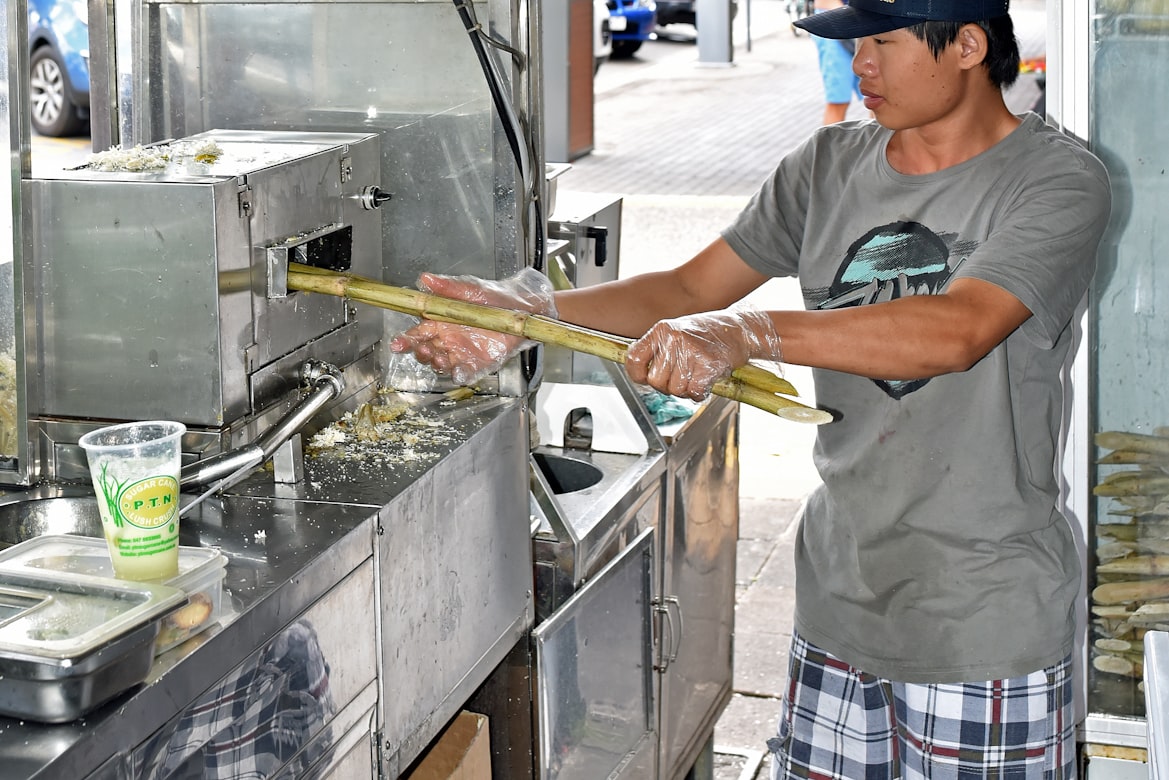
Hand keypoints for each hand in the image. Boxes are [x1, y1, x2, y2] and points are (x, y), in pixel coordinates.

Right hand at [389, 268, 556, 384]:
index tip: (398, 344)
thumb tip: (425, 278)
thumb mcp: (469, 289)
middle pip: (426, 352)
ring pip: (442, 364)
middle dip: (421, 353)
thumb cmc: (491, 297)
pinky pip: (465, 373)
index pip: (417, 333)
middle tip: (425, 350)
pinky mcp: (478, 363)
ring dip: (438, 365)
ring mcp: (462, 353)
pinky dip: (460, 375)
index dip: (406, 340)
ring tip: (441, 360)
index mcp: (440, 322)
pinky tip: (459, 372)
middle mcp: (448, 339)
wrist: (519, 309)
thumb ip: (447, 287)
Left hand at [625, 303, 781, 399]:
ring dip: (685, 390)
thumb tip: (641, 374)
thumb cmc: (709, 334)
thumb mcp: (677, 332)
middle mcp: (673, 338)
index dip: (638, 375)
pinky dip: (698, 394)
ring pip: (674, 389)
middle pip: (655, 381)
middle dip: (668, 387)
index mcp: (662, 330)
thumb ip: (659, 349)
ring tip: (696, 377)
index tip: (645, 379)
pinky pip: (693, 392)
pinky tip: (705, 383)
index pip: (634, 358)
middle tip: (682, 378)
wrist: (740, 330)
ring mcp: (691, 351)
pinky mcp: (708, 365)